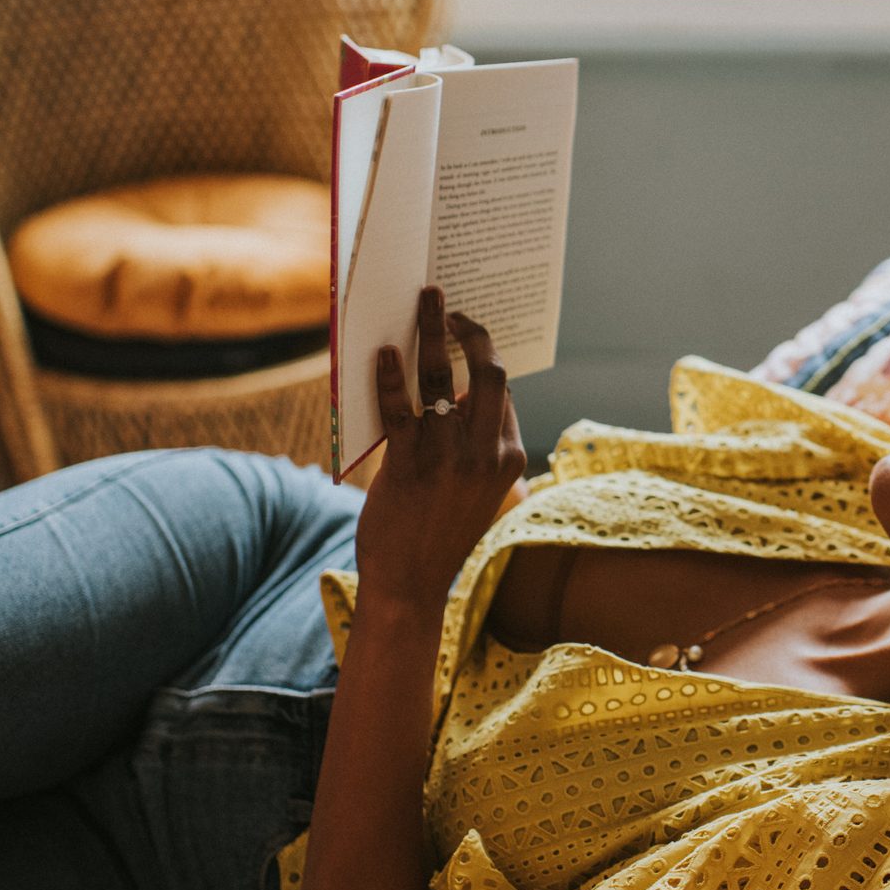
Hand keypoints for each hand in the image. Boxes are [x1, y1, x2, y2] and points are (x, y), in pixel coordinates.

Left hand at [354, 286, 526, 613]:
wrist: (410, 585)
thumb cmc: (436, 532)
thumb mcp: (474, 488)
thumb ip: (473, 443)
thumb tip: (451, 390)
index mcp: (509, 457)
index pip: (501, 392)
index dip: (483, 355)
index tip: (466, 329)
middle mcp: (487, 454)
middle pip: (489, 374)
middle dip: (473, 332)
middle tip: (449, 307)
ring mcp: (449, 459)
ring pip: (443, 380)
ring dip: (431, 334)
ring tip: (423, 304)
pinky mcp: (410, 467)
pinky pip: (400, 409)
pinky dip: (389, 376)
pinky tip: (381, 353)